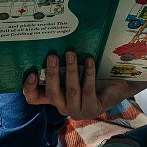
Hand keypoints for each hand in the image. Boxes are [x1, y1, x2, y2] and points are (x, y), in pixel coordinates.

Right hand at [22, 51, 146, 119]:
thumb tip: (53, 36)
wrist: (117, 86)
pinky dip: (88, 74)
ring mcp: (77, 110)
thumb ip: (62, 61)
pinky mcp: (92, 109)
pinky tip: (90, 60)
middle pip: (52, 93)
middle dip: (52, 73)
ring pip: (70, 91)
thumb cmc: (91, 75)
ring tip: (71, 54)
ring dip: (70, 71)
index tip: (32, 73)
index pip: (34, 97)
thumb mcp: (74, 68)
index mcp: (54, 96)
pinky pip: (88, 90)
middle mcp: (63, 106)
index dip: (29, 88)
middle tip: (53, 56)